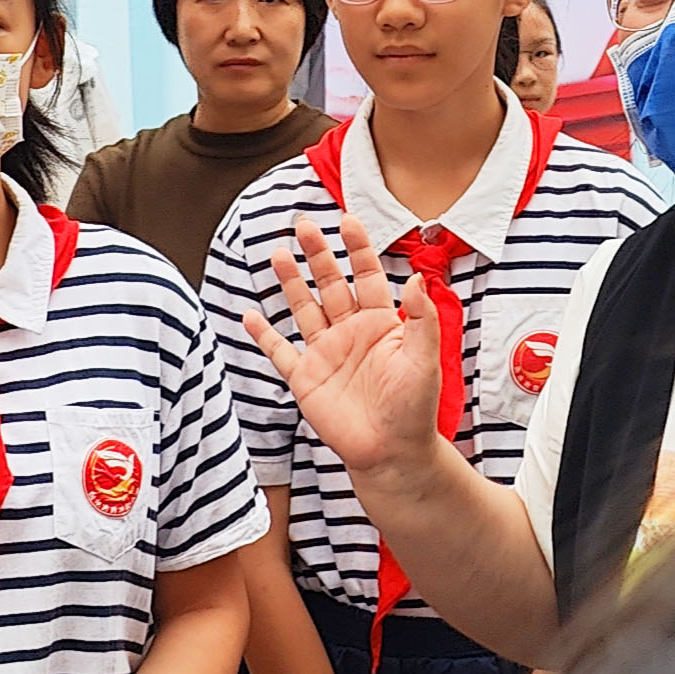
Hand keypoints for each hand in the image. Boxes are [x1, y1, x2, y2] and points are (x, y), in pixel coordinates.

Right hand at [241, 216, 446, 476]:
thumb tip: (418, 277)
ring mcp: (325, 353)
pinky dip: (263, 334)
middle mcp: (350, 332)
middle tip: (303, 224)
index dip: (358, 247)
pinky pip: (280, 351)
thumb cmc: (414, 409)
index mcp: (380, 323)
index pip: (367, 275)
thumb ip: (420, 318)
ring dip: (290, 282)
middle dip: (317, 254)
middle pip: (330, 283)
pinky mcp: (305, 378)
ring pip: (303, 308)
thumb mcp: (424, 359)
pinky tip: (250, 314)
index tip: (347, 219)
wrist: (391, 453)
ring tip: (278, 254)